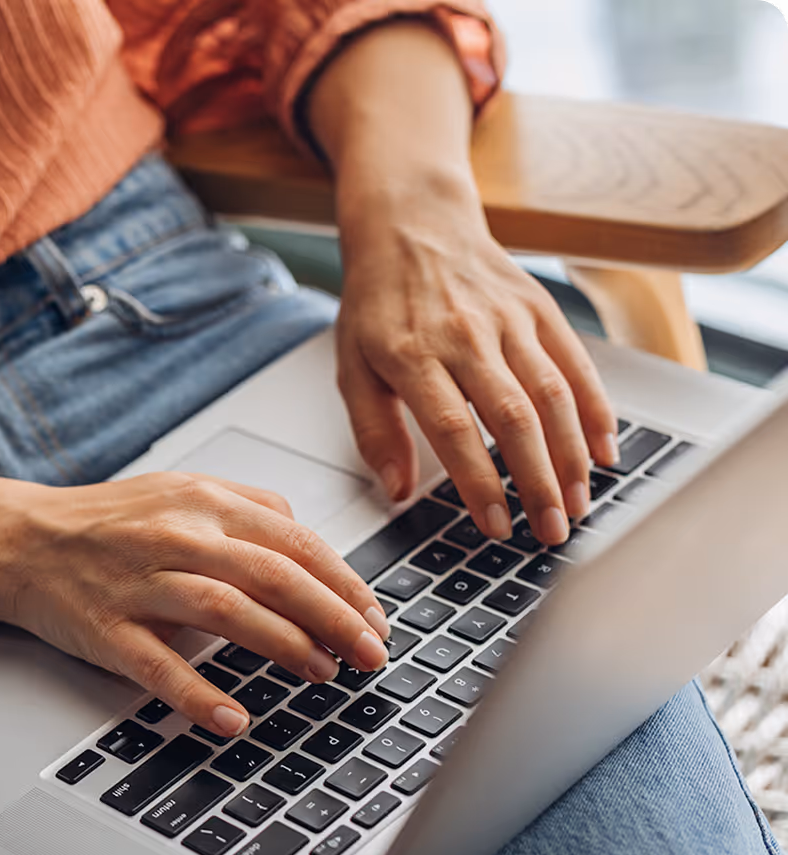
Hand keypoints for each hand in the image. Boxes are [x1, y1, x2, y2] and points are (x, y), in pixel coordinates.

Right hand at [0, 472, 391, 737]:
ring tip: (323, 674)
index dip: (344, 584)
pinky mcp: (105, 628)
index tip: (375, 618)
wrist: (19, 540)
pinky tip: (233, 718)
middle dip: (334, 617)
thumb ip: (247, 506)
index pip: (295, 542)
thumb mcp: (181, 491)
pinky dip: (198, 694)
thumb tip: (308, 537)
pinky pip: (157, 664)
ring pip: (226, 610)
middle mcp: (176, 536)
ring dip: (284, 645)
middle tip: (370, 654)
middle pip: (273, 575)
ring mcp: (139, 582)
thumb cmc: (106, 523)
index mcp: (203, 501)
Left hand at [305, 18, 619, 547]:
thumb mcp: (352, 367)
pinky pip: (576, 364)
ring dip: (572, 456)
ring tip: (579, 504)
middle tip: (553, 532)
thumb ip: (373, 432)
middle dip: (538, 482)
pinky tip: (605, 451)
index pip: (452, 429)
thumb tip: (397, 492)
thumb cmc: (378, 303)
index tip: (496, 527)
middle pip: (513, 417)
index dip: (479, 482)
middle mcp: (465, 335)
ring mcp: (508, 318)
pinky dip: (596, 410)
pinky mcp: (539, 307)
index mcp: (411, 354)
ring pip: (553, 394)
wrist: (411, 220)